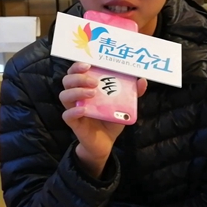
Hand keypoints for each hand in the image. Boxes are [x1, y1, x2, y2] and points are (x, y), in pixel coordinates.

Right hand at [60, 62, 146, 177]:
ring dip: (77, 91)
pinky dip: (74, 111)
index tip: (88, 64)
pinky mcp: (74, 123)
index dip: (78, 66)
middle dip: (79, 78)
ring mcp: (74, 109)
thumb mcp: (123, 104)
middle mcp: (77, 96)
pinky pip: (67, 115)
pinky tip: (84, 110)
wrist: (107, 142)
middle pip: (68, 80)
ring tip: (92, 93)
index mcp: (86, 87)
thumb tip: (142, 80)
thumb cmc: (111, 118)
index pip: (75, 71)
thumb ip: (132, 93)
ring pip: (64, 95)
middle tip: (95, 81)